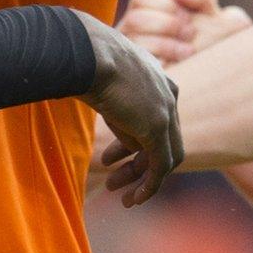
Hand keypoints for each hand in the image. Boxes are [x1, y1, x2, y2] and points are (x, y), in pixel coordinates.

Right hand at [76, 13, 181, 207]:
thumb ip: (116, 106)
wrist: (87, 52)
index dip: (132, 144)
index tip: (111, 158)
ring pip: (165, 157)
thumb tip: (116, 133)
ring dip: (140, 178)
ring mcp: (166, 111)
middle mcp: (168, 94)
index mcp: (157, 79)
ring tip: (117, 193)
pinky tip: (133, 200)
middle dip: (137, 164)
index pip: (155, 120)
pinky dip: (149, 186)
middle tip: (113, 180)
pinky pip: (160, 167)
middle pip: (163, 140)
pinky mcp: (157, 128)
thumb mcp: (104, 82)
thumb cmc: (84, 60)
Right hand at [117, 0, 250, 65]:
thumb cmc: (217, 43)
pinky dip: (160, 63)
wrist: (225, 81)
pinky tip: (180, 66)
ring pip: (134, 41)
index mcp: (149, 12)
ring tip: (189, 52)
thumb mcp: (214, 13)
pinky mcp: (138, 77)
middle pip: (135, 18)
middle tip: (191, 34)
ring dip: (166, 44)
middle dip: (167, 25)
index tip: (189, 17)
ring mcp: (133, 55)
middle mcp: (135, 33)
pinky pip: (137, 67)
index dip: (166, 4)